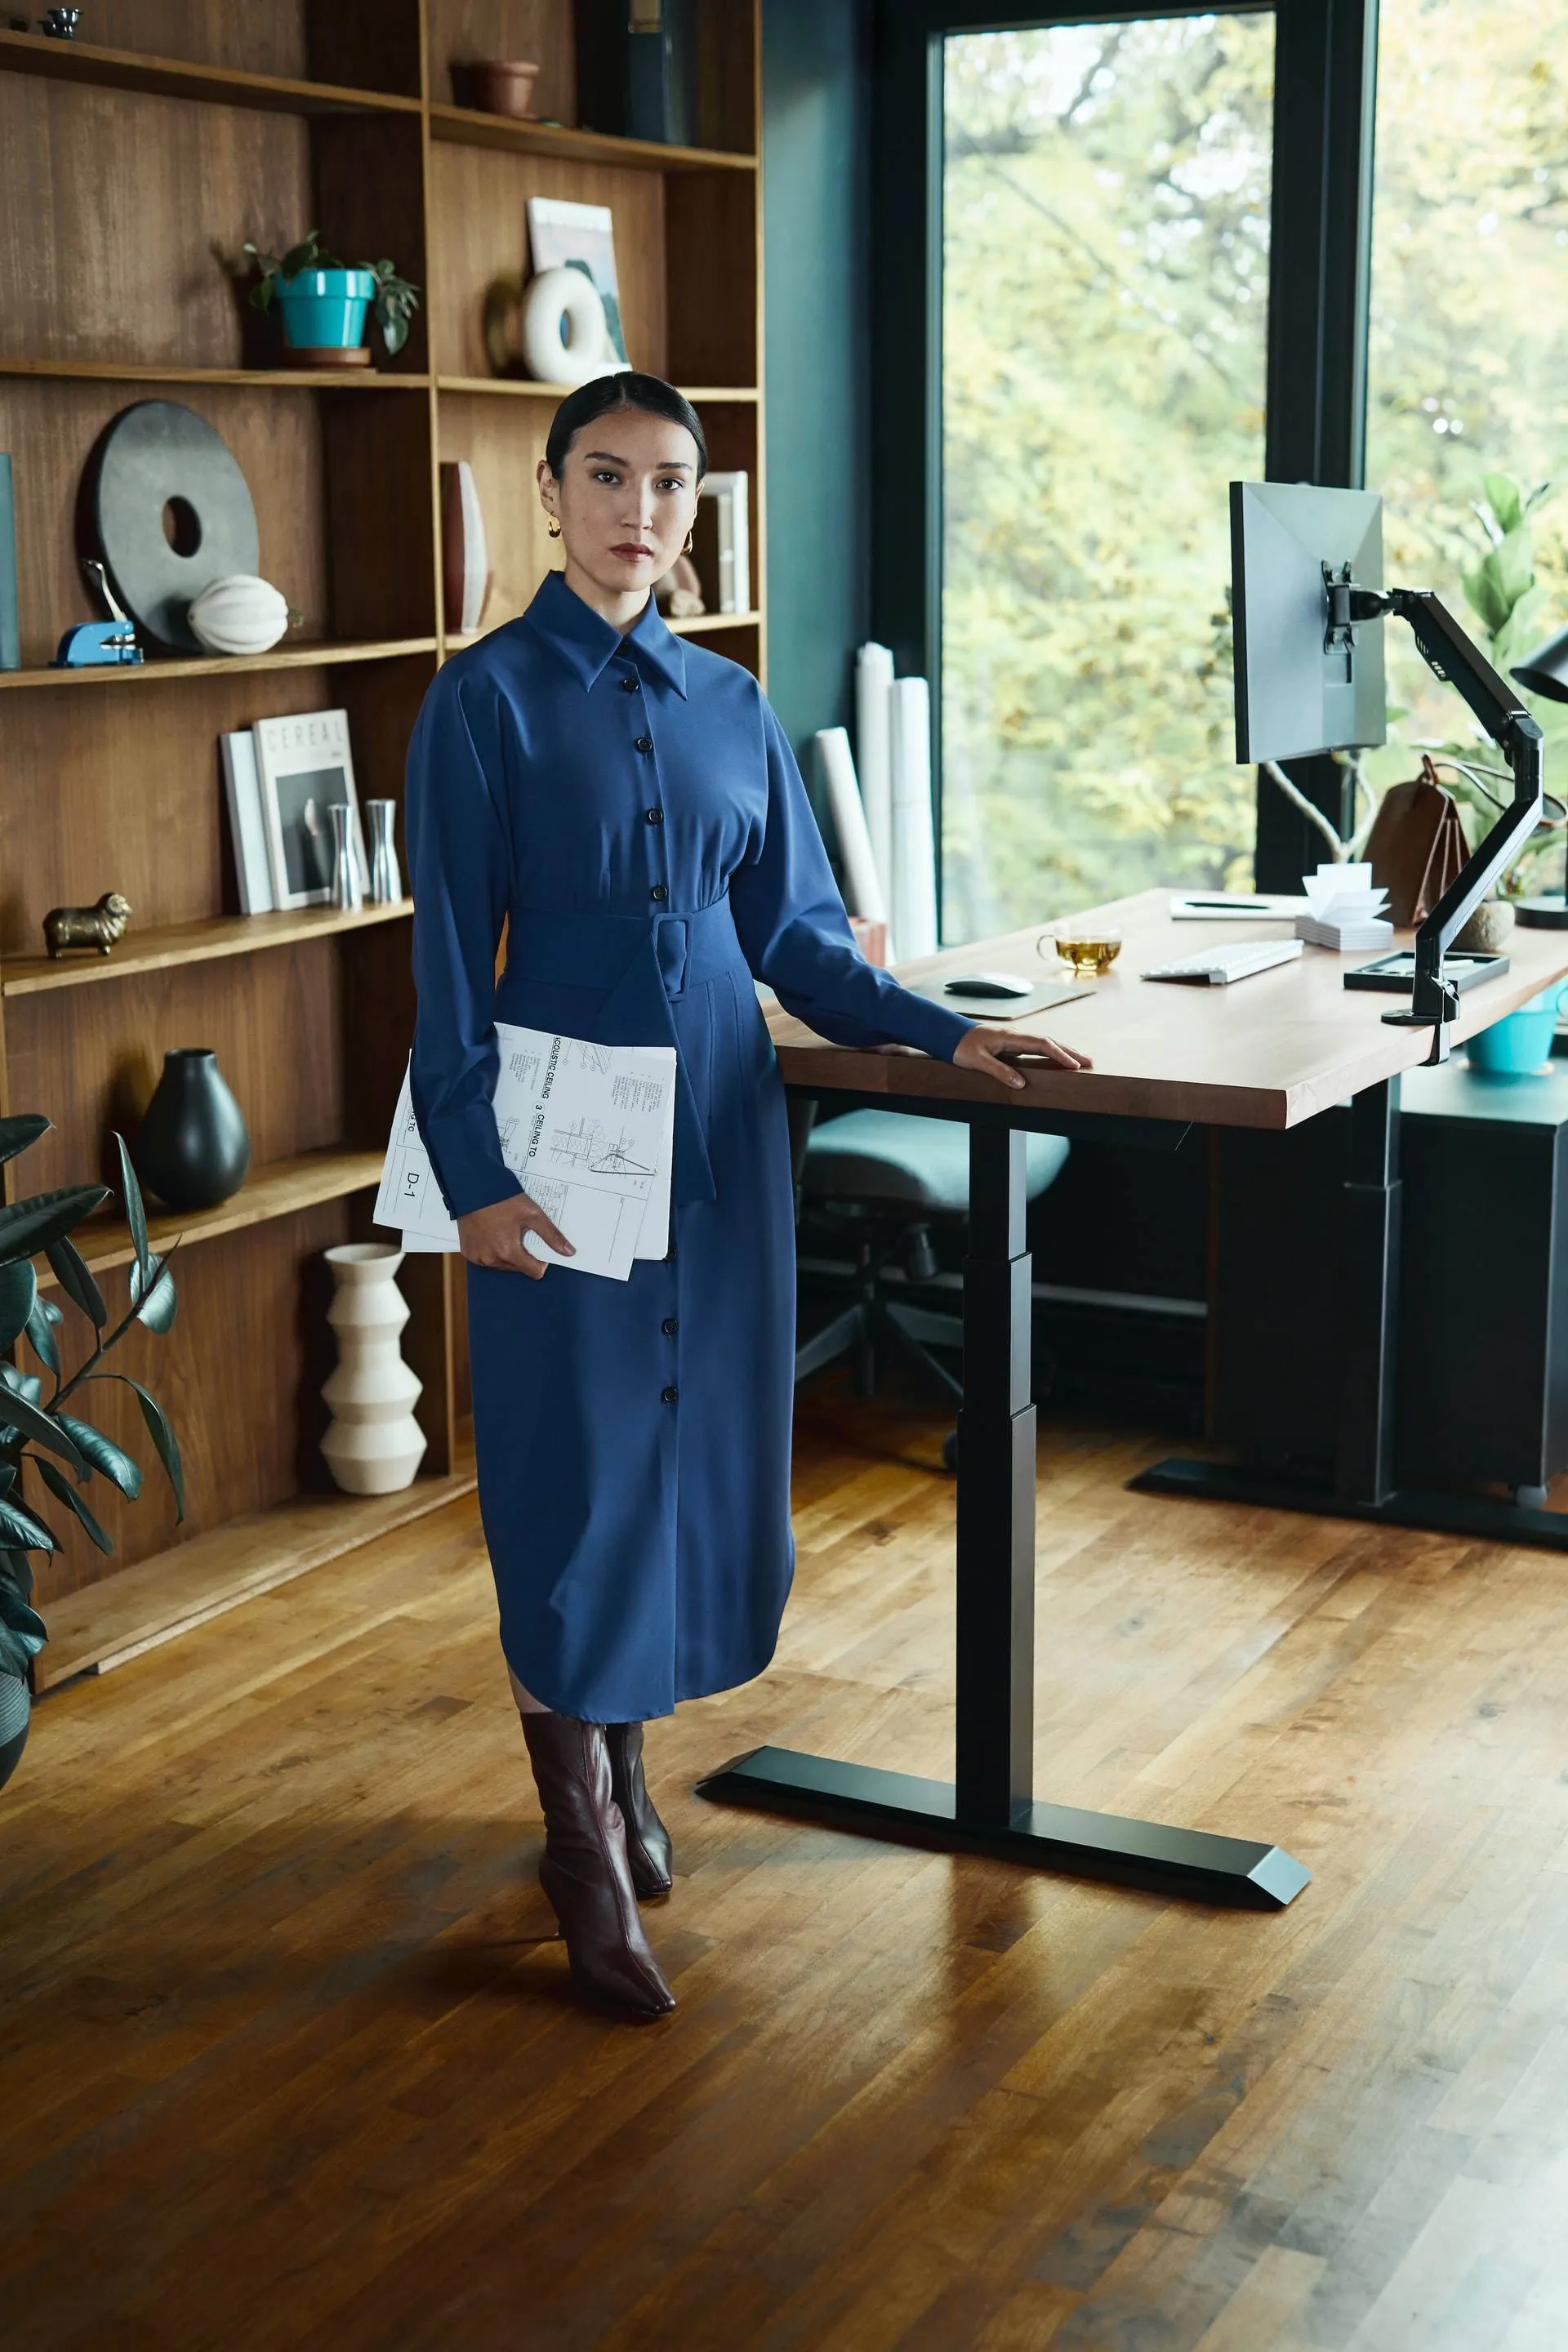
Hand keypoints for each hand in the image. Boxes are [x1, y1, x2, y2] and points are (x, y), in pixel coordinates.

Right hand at [457, 1190, 574, 1278]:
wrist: (474, 1188)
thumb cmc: (503, 1199)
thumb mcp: (533, 1215)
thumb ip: (551, 1235)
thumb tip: (569, 1252)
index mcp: (509, 1252)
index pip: (534, 1272)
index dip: (541, 1262)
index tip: (539, 1248)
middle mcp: (491, 1259)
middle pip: (518, 1269)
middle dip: (523, 1255)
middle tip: (520, 1234)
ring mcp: (477, 1257)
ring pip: (501, 1265)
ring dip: (507, 1254)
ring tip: (504, 1232)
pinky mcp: (468, 1252)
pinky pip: (485, 1260)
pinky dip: (491, 1251)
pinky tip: (491, 1234)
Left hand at [952, 1024, 1092, 1088]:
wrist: (948, 1034)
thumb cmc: (961, 1047)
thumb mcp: (978, 1062)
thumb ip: (999, 1071)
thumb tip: (1021, 1084)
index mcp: (1010, 1038)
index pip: (1042, 1044)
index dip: (1059, 1054)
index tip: (1074, 1065)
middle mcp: (1015, 1036)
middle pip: (1049, 1041)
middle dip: (1070, 1051)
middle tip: (1089, 1061)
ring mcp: (1014, 1039)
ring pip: (1044, 1043)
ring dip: (1063, 1050)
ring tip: (1080, 1060)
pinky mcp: (1011, 1044)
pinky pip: (1036, 1047)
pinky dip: (1051, 1052)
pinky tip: (1057, 1058)